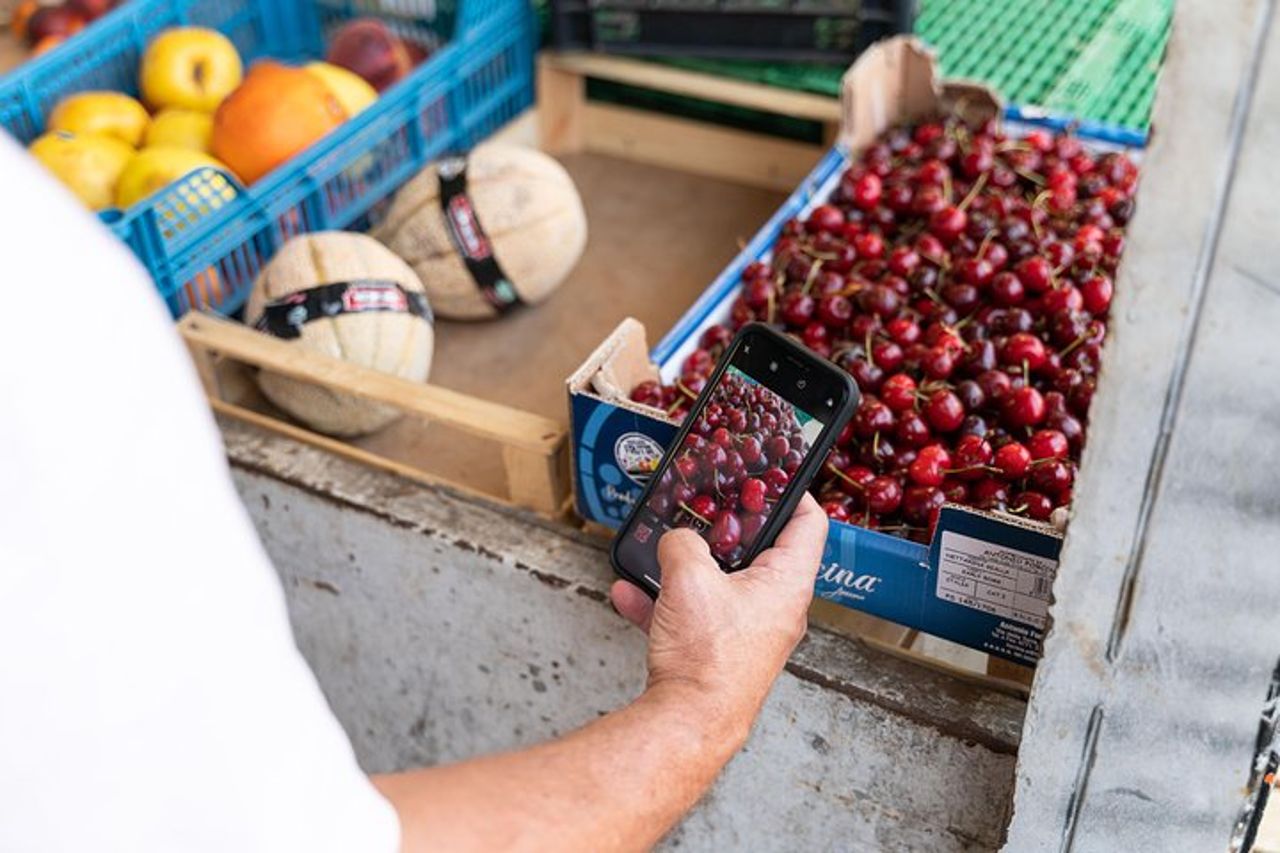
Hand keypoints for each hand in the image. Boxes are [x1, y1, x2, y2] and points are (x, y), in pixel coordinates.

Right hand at [611, 493, 827, 745]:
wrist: (687, 723)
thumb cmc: (707, 660)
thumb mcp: (691, 579)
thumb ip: (683, 544)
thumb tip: (676, 538)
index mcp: (786, 583)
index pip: (809, 523)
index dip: (793, 491)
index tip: (773, 474)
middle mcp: (774, 608)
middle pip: (759, 551)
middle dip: (725, 528)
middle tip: (707, 505)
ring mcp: (746, 631)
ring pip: (719, 583)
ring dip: (685, 566)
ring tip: (659, 549)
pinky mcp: (717, 651)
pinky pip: (690, 614)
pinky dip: (662, 602)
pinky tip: (629, 594)